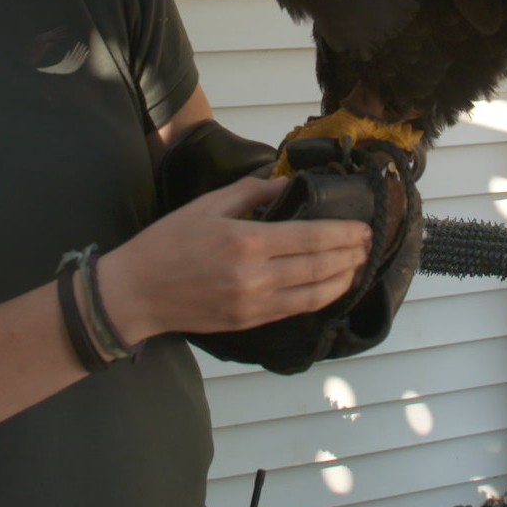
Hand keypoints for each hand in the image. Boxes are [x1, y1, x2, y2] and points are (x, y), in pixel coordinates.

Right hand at [98, 176, 371, 344]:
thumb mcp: (208, 205)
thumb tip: (285, 183)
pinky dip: (321, 297)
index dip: (343, 234)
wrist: (137, 293)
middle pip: (319, 266)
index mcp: (246, 242)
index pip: (310, 237)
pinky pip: (296, 310)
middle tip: (369, 240)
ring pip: (314, 293)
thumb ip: (251, 192)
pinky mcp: (249, 322)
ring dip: (342, 278)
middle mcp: (255, 277)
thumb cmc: (168, 243)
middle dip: (350, 254)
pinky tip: (332, 286)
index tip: (363, 226)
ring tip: (358, 262)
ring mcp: (254, 304)